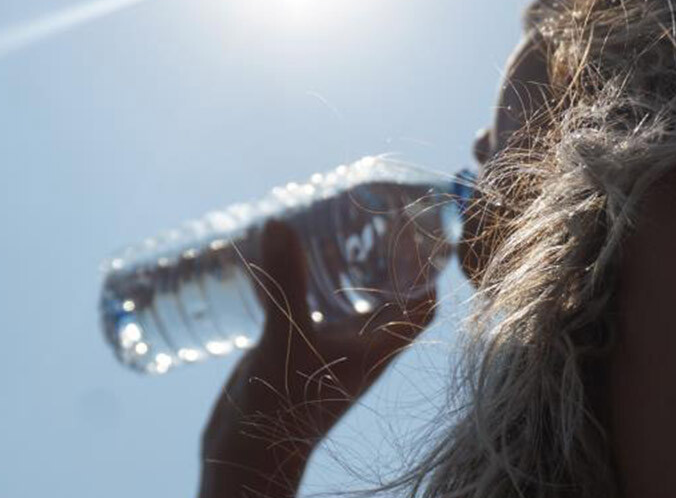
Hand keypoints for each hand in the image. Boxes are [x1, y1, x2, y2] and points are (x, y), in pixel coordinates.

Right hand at [198, 219, 437, 497]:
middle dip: (385, 259)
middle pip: (388, 298)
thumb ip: (285, 283)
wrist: (246, 459)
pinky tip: (282, 259)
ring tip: (331, 226)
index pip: (422, 308)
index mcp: (374, 350)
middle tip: (369, 215)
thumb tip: (280, 223)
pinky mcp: (295, 354)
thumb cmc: (280, 409)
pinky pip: (311, 311)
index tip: (419, 230)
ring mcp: (327, 353)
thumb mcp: (285, 339)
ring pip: (348, 304)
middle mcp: (357, 349)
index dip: (429, 270)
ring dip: (345, 270)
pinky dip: (305, 284)